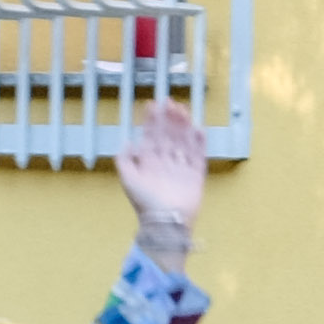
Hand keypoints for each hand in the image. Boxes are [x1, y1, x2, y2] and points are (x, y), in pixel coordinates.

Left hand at [119, 97, 207, 238]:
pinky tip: (199, 128)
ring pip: (183, 141)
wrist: (166, 222)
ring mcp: (182, 167)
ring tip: (183, 110)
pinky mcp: (196, 175)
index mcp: (150, 161)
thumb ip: (124, 159)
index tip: (152, 104)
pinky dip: (199, 143)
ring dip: (183, 126)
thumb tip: (127, 140)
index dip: (152, 120)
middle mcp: (166, 161)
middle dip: (169, 118)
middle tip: (170, 102)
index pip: (151, 135)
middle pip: (169, 135)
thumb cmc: (145, 202)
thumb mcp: (128, 179)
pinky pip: (199, 155)